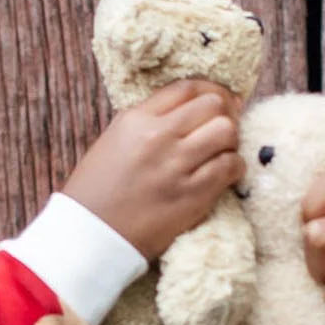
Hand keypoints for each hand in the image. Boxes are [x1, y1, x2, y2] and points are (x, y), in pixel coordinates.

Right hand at [63, 80, 243, 259]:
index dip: (212, 91)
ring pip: (226, 132)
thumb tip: (188, 112)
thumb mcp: (114, 140)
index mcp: (136, 119)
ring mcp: (177, 166)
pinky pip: (230, 167)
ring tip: (222, 151)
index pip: (187, 88)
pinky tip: (226, 173)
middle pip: (213, 105)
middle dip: (225, 113)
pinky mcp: (193, 195)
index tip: (220, 101)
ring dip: (230, 140)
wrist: (90, 235)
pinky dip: (234, 166)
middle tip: (225, 127)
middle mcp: (158, 137)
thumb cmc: (97, 191)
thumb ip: (148, 120)